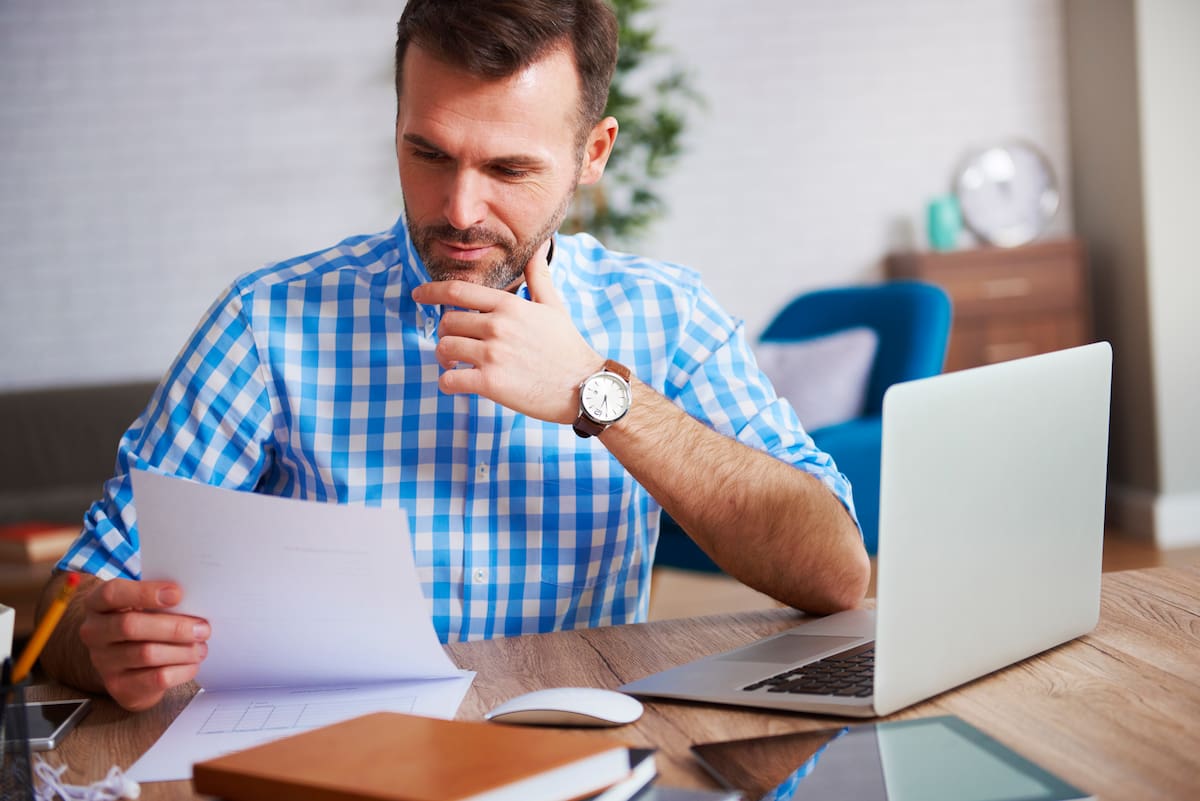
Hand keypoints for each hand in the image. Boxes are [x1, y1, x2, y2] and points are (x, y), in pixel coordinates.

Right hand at [77, 578, 210, 711]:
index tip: (178, 594)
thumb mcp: (145, 606)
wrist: (130, 665)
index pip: (112, 593)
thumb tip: (195, 602)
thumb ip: (161, 600)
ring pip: (146, 654)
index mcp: (98, 604)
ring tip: (201, 647)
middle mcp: (94, 632)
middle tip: (203, 628)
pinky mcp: (118, 686)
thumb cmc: (144, 623)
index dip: (145, 592)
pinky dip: (181, 670)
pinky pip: (155, 678)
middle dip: (173, 627)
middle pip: (130, 626)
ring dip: (182, 650)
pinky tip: (192, 664)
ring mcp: (103, 661)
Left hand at [411, 241, 602, 422]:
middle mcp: (497, 326)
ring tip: (455, 364)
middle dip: (445, 333)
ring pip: (444, 349)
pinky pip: (450, 379)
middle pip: (447, 322)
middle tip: (453, 345)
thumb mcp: (553, 306)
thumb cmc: (567, 346)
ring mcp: (493, 355)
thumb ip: (538, 275)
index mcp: (509, 306)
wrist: (584, 386)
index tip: (417, 295)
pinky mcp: (491, 384)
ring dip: (444, 358)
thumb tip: (540, 245)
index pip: (457, 291)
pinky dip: (447, 382)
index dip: (430, 291)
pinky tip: (458, 383)